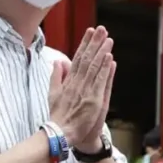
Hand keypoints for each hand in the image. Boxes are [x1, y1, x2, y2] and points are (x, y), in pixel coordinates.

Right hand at [48, 27, 115, 150]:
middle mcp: (77, 83)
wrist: (60, 133)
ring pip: (94, 67)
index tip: (90, 32)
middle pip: (87, 59)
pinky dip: (105, 69)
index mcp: (69, 81)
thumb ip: (56, 77)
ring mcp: (85, 90)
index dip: (84, 44)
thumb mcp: (53, 94)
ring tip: (108, 39)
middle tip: (101, 29)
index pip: (78, 58)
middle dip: (94, 43)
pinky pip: (100, 81)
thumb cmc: (59, 116)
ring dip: (101, 52)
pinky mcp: (93, 99)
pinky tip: (109, 58)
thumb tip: (58, 62)